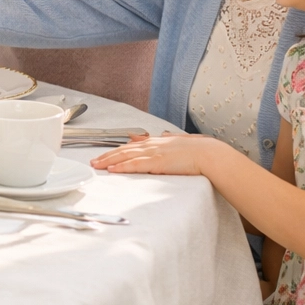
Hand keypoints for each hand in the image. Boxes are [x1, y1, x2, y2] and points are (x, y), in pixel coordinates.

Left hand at [90, 133, 223, 175]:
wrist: (210, 154)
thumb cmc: (200, 150)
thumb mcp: (181, 141)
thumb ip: (169, 139)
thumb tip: (162, 134)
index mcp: (158, 142)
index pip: (132, 145)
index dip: (117, 150)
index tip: (106, 154)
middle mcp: (152, 145)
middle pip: (124, 150)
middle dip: (107, 155)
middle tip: (94, 161)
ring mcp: (154, 153)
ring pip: (125, 156)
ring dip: (109, 161)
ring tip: (97, 165)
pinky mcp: (157, 162)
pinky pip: (135, 165)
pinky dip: (122, 167)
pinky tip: (112, 169)